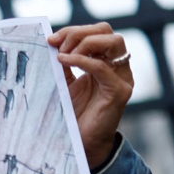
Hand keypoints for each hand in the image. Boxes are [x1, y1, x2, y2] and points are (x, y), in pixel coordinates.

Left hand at [48, 23, 132, 168]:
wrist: (81, 142)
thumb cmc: (73, 113)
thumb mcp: (64, 82)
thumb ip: (62, 62)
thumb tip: (50, 41)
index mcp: (106, 61)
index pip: (97, 32)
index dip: (74, 30)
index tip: (51, 39)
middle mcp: (118, 67)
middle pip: (107, 31)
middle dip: (79, 33)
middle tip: (57, 45)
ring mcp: (122, 78)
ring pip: (113, 42)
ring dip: (84, 43)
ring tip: (63, 55)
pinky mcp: (119, 92)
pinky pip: (103, 67)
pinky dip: (82, 60)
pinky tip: (63, 61)